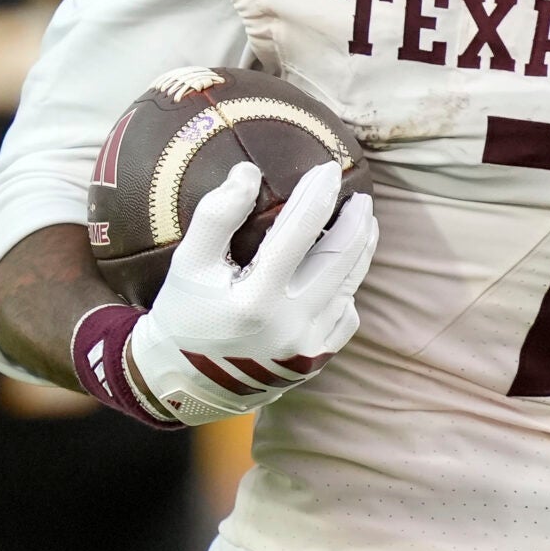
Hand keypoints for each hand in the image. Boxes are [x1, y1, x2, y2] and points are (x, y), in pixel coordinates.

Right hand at [118, 161, 376, 425]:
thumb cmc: (184, 315)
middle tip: (361, 196)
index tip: (328, 168)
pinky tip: (344, 272)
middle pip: (339, 260)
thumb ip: (215, 216)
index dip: (318, 195)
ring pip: (348, 288)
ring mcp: (306, 346)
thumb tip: (249, 172)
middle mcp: (289, 325)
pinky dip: (348, 289)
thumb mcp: (187, 265)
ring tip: (365, 224)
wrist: (184, 382)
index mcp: (255, 299)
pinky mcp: (314, 361)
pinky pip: (345, 318)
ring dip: (361, 252)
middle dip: (356, 223)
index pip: (299, 232)